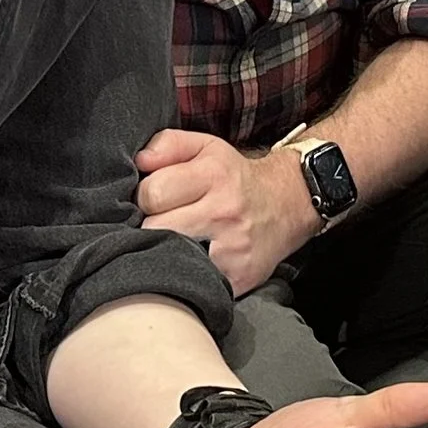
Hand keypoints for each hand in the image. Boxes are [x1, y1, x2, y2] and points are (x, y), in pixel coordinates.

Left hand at [135, 130, 318, 295]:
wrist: (287, 205)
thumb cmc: (234, 178)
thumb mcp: (206, 147)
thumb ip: (168, 145)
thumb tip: (140, 161)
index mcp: (213, 174)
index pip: (151, 192)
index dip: (147, 196)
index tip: (159, 199)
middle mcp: (224, 210)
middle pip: (154, 228)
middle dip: (152, 225)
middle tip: (167, 220)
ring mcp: (232, 248)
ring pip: (170, 257)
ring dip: (166, 250)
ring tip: (177, 240)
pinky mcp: (238, 278)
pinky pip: (195, 282)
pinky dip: (188, 274)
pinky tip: (194, 261)